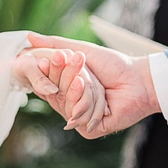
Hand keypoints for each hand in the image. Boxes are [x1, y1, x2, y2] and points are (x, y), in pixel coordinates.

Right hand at [28, 33, 161, 138]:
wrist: (139, 80)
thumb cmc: (113, 65)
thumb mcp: (80, 50)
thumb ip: (55, 45)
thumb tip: (28, 37)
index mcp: (66, 89)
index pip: (46, 84)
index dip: (47, 72)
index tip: (46, 60)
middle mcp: (70, 105)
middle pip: (55, 94)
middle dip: (68, 76)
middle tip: (79, 62)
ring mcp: (79, 118)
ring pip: (67, 106)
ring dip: (84, 90)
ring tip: (97, 82)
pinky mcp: (89, 130)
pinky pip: (79, 117)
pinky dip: (90, 103)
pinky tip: (103, 97)